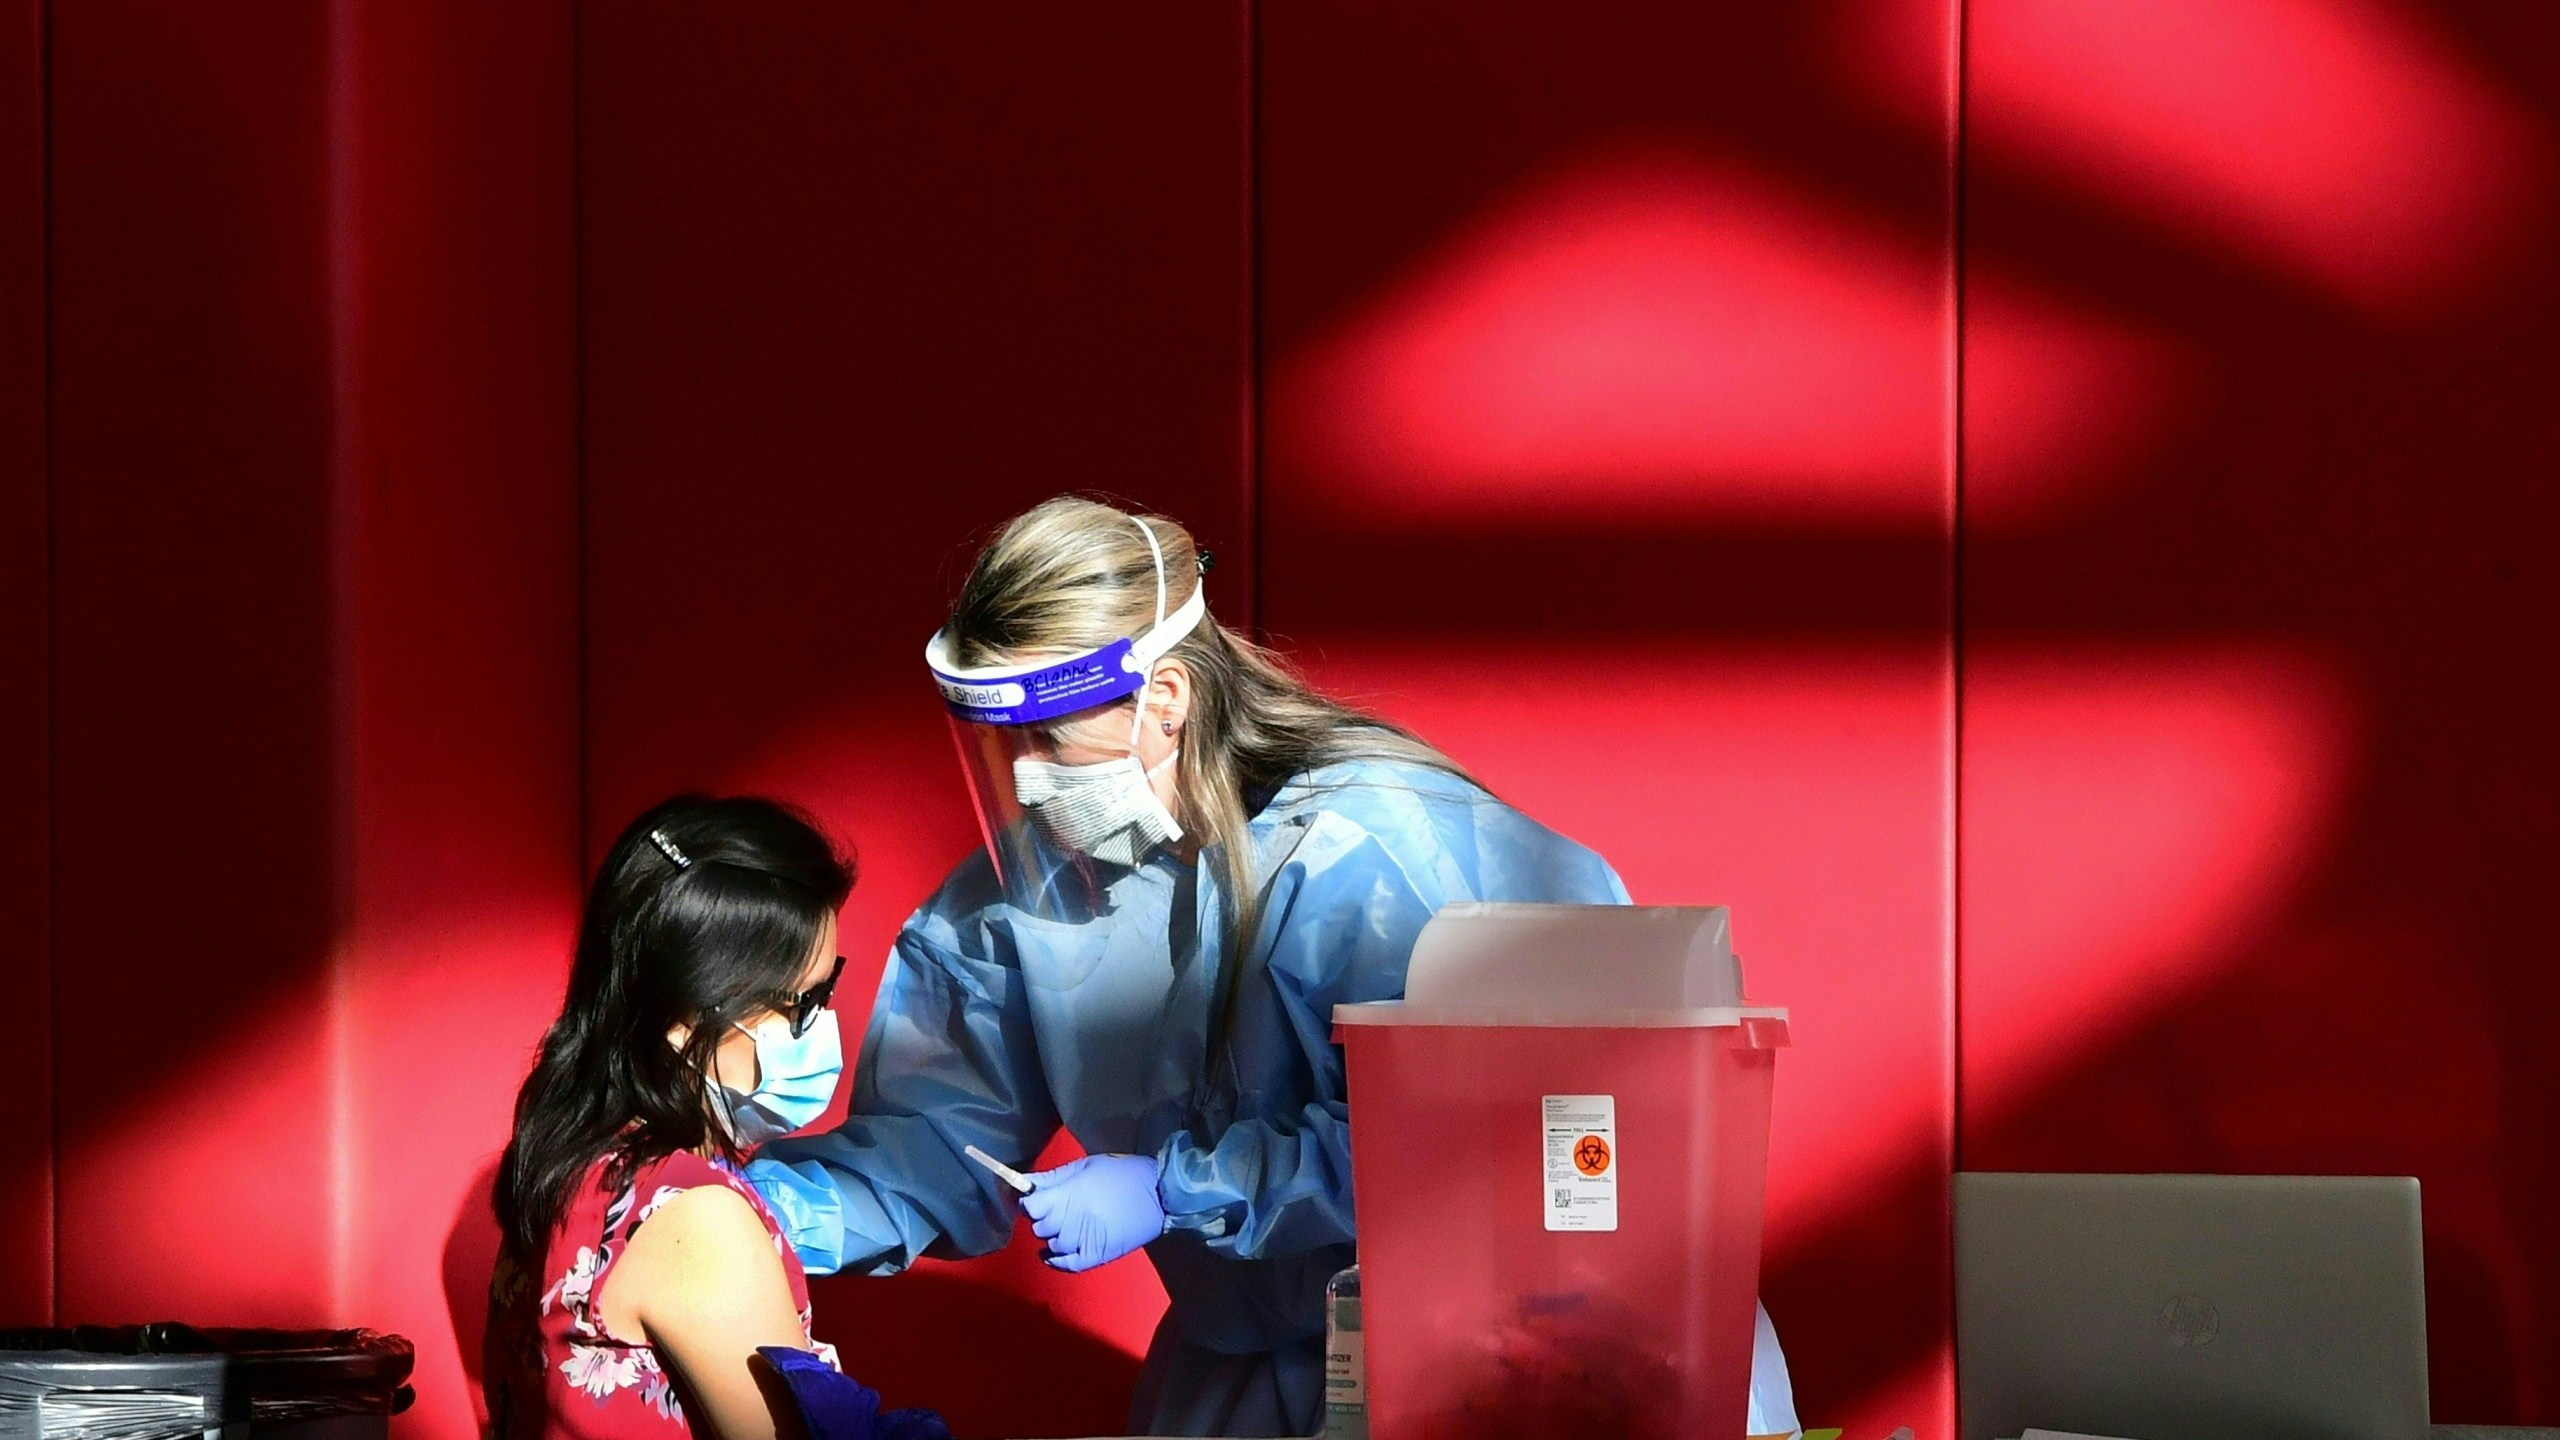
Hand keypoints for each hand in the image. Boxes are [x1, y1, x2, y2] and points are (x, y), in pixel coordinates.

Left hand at [1018, 1153, 1166, 1272]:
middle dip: (1042, 1217)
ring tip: (1064, 1225)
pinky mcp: (1096, 1256)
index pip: (1031, 1207)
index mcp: (1070, 1194)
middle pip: (1039, 1227)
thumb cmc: (1122, 1174)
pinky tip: (1052, 1255)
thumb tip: (1023, 1182)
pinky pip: (1067, 1265)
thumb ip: (1052, 1177)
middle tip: (1053, 1209)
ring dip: (1052, 1235)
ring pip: (1052, 1244)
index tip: (1035, 1199)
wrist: (1159, 1194)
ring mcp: (1084, 1241)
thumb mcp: (1086, 1166)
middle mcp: (1073, 1220)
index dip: (1029, 1203)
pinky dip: (1056, 1261)